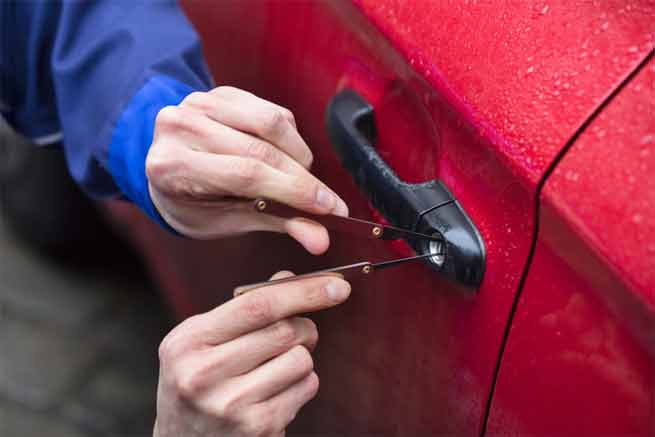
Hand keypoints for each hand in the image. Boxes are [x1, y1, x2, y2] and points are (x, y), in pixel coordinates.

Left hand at [145, 86, 347, 253]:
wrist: (169, 168)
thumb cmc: (195, 202)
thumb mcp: (228, 221)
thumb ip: (277, 223)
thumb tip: (320, 239)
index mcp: (171, 166)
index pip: (246, 175)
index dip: (294, 190)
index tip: (329, 208)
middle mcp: (180, 127)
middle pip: (261, 150)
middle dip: (303, 179)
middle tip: (327, 201)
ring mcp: (199, 103)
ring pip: (271, 123)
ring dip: (298, 154)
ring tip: (299, 177)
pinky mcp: (220, 92)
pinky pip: (272, 111)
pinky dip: (289, 137)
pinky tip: (282, 155)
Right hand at [153, 271, 350, 436]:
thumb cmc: (199, 379)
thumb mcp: (204, 340)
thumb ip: (244, 308)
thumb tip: (289, 279)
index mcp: (188, 341)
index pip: (257, 305)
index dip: (303, 291)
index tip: (337, 284)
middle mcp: (204, 374)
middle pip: (285, 331)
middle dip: (305, 326)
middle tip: (300, 332)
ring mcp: (230, 405)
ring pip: (301, 359)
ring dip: (301, 358)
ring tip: (277, 367)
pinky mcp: (257, 428)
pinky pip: (306, 387)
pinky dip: (302, 383)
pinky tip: (277, 391)